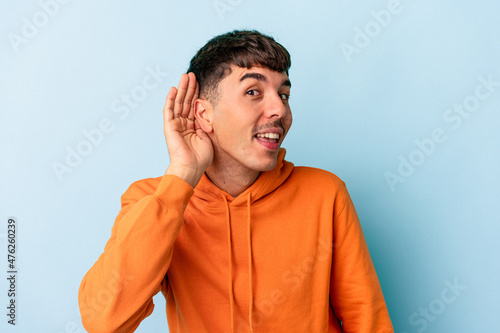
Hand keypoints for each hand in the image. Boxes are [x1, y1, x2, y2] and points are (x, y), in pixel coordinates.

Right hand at [163, 73, 212, 187]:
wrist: (191, 167)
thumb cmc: (200, 158)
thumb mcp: (207, 136)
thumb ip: (206, 124)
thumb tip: (208, 113)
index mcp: (192, 127)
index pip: (194, 106)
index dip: (196, 94)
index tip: (200, 83)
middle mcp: (183, 124)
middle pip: (186, 102)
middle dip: (189, 88)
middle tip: (192, 74)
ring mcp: (175, 125)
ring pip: (178, 102)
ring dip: (182, 89)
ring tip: (185, 76)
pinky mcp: (169, 126)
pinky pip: (169, 110)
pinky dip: (170, 99)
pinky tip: (173, 88)